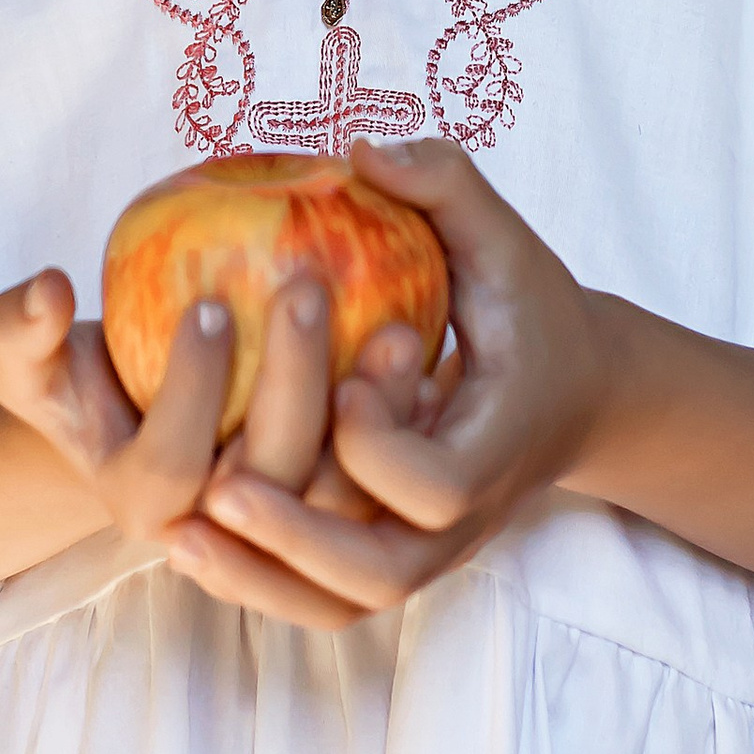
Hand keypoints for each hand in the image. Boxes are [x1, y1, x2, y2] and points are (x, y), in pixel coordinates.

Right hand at [0, 264, 429, 631]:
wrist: (129, 428)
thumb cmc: (78, 385)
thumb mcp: (25, 359)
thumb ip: (18, 326)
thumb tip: (47, 288)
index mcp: (140, 499)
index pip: (172, 462)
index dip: (190, 390)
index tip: (207, 302)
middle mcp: (215, 528)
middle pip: (267, 475)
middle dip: (292, 380)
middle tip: (307, 283)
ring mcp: (279, 527)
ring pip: (338, 494)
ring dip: (371, 414)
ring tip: (393, 326)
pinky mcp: (332, 509)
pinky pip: (378, 485)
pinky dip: (400, 428)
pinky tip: (422, 353)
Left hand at [173, 137, 607, 625]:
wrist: (575, 393)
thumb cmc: (531, 310)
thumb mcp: (504, 242)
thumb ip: (447, 187)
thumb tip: (360, 149)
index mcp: (495, 449)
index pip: (436, 487)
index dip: (380, 445)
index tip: (346, 380)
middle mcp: (463, 521)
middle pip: (382, 576)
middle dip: (297, 539)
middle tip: (221, 488)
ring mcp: (427, 551)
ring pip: (344, 604)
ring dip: (260, 579)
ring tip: (178, 535)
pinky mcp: (390, 555)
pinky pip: (323, 597)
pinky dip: (261, 585)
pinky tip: (191, 544)